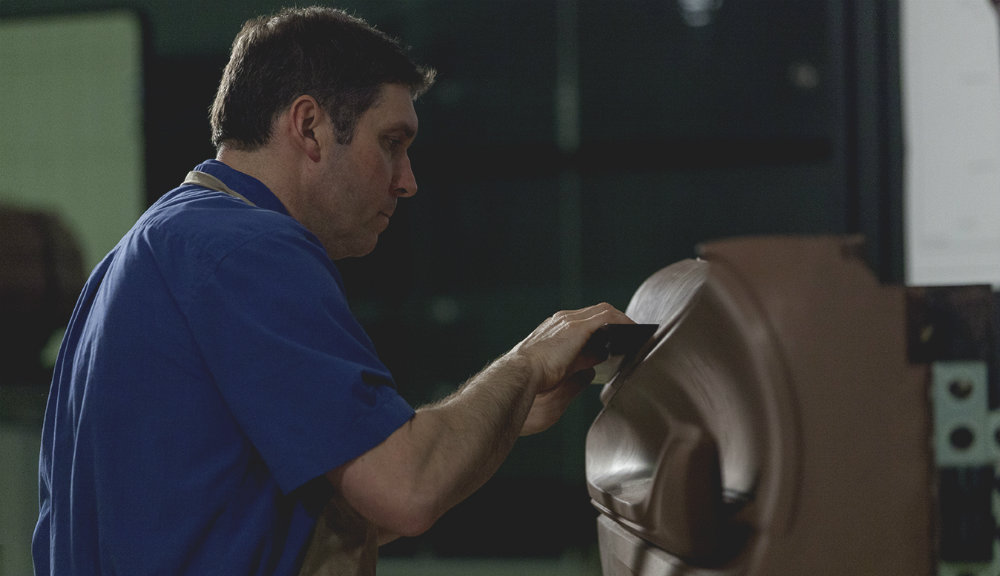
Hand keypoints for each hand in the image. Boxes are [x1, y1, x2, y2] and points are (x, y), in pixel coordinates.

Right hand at [510, 302, 632, 434]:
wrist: (519, 378)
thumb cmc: (531, 384)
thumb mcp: (556, 374)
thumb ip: (576, 367)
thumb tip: (593, 367)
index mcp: (552, 331)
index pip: (582, 322)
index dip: (599, 328)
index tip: (613, 340)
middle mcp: (560, 321)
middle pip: (594, 313)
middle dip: (614, 323)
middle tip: (630, 336)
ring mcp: (568, 321)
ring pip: (603, 312)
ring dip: (621, 321)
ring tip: (635, 334)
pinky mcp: (577, 327)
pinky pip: (608, 317)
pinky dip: (622, 323)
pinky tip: (633, 334)